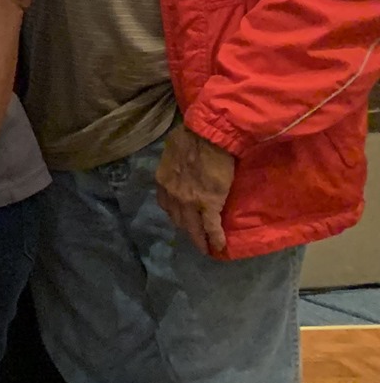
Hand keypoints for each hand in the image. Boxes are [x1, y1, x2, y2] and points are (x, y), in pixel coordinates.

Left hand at [156, 124, 234, 256]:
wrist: (206, 136)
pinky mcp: (209, 204)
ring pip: (192, 226)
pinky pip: (211, 227)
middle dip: (186, 228)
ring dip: (198, 237)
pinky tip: (219, 246)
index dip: (175, 213)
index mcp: (163, 181)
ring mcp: (189, 201)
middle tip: (194, 235)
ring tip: (205, 245)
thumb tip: (180, 164)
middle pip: (178, 219)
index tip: (181, 217)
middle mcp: (172, 195)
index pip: (166, 204)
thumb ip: (174, 164)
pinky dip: (215, 238)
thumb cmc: (190, 137)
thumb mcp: (172, 151)